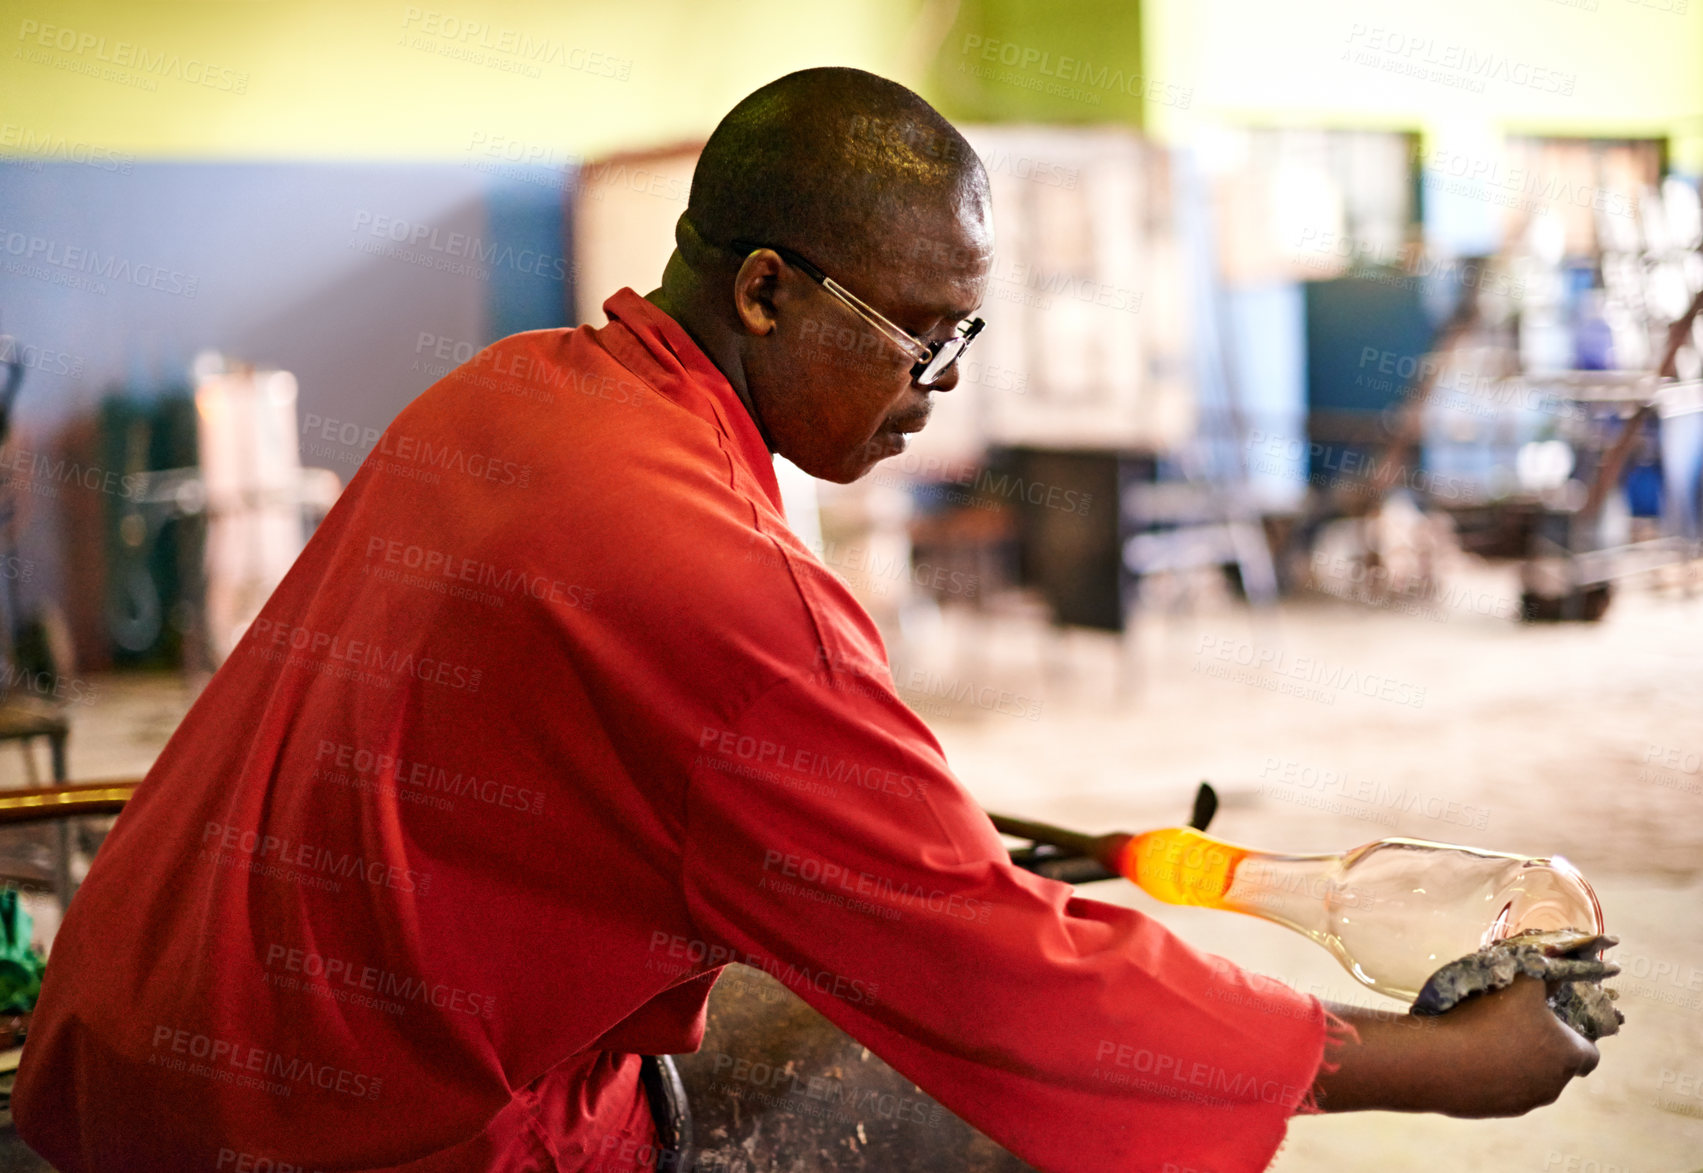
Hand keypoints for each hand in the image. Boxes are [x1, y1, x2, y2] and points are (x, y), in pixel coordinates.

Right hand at [1312, 976, 1599, 1115]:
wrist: (1440, 1061)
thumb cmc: (1487, 1017)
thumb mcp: (1521, 981)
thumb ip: (1548, 968)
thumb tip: (1565, 953)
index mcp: (1568, 1054)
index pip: (1591, 1053)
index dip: (1578, 1036)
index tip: (1556, 1022)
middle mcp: (1554, 1083)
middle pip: (1560, 1066)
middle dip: (1545, 1046)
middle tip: (1517, 1023)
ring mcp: (1526, 1100)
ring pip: (1532, 1079)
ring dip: (1520, 1062)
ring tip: (1489, 1038)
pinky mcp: (1497, 1110)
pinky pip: (1504, 1090)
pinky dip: (1495, 1075)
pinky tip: (1471, 1056)